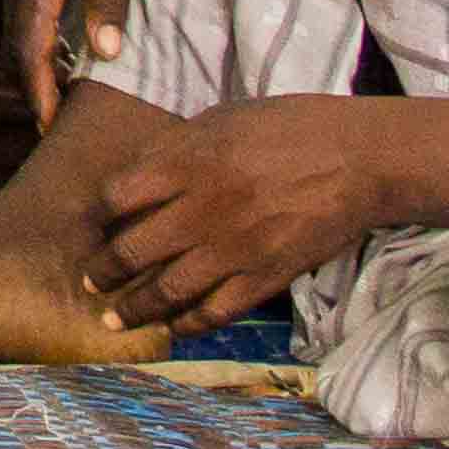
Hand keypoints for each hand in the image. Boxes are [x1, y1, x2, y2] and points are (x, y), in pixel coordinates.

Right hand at [8, 0, 148, 120]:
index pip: (29, 49)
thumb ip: (108, 0)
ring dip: (32, 68)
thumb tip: (103, 56)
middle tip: (54, 129)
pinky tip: (61, 55)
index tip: (48, 130)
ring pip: (15, 32)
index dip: (38, 92)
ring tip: (58, 102)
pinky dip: (35, 44)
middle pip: (13, 48)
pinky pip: (22, 14)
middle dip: (31, 90)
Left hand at [89, 95, 385, 330]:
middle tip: (90, 281)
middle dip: (104, 270)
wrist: (359, 160)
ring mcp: (234, 248)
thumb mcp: (221, 120)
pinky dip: (188, 325)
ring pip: (168, 290)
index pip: (118, 197)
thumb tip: (135, 177)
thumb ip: (175, 150)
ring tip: (116, 318)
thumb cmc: (289, 128)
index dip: (99, 215)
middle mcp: (202, 209)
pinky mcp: (265, 277)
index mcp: (187, 162)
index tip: (94, 226)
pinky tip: (173, 329)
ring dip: (136, 308)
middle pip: (133, 250)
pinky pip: (216, 311)